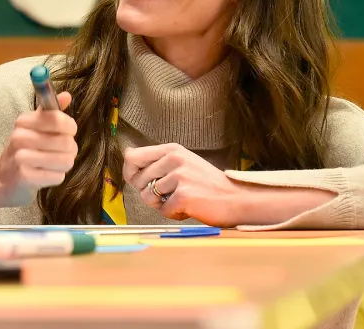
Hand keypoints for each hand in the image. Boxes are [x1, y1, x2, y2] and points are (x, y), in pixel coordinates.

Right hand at [0, 91, 76, 207]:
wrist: (2, 177)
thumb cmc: (24, 148)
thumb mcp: (34, 126)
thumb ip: (51, 111)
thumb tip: (66, 95)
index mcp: (23, 121)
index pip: (58, 119)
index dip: (70, 127)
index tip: (68, 132)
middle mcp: (19, 137)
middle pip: (66, 142)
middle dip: (70, 149)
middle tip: (62, 151)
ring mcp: (20, 157)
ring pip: (65, 160)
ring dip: (65, 163)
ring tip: (55, 163)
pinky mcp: (24, 177)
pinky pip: (58, 176)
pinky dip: (57, 176)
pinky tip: (46, 173)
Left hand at [123, 144, 243, 226]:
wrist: (237, 199)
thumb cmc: (208, 184)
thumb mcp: (182, 162)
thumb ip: (156, 160)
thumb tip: (127, 153)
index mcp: (172, 149)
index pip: (132, 157)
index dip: (130, 173)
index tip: (140, 183)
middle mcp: (174, 158)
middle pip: (138, 181)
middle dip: (150, 194)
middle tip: (171, 195)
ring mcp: (179, 176)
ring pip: (148, 197)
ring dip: (162, 205)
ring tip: (182, 201)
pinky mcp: (184, 195)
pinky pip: (163, 210)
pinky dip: (174, 214)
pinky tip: (189, 209)